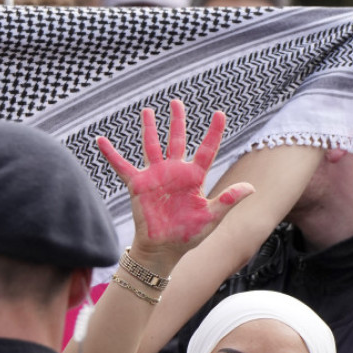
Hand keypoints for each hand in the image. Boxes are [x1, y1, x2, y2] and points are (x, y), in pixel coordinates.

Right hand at [96, 99, 253, 251]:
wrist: (163, 250)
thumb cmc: (189, 236)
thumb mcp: (211, 218)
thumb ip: (228, 200)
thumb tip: (251, 188)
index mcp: (194, 178)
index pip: (206, 150)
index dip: (213, 132)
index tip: (220, 113)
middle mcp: (175, 172)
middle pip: (177, 140)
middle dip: (177, 121)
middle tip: (177, 102)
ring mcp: (156, 176)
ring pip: (152, 146)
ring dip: (149, 129)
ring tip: (147, 110)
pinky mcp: (138, 185)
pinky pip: (122, 166)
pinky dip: (111, 154)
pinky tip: (101, 140)